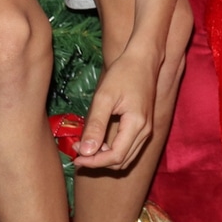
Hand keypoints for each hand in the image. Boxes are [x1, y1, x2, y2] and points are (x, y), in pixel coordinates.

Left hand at [75, 47, 157, 169]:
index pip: (115, 156)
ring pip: (126, 157)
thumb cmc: (123, 74)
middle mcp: (145, 131)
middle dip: (98, 162)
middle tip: (77, 152)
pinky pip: (129, 148)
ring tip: (86, 148)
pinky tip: (99, 141)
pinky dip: (113, 151)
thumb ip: (95, 125)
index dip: (93, 162)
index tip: (75, 157)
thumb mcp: (104, 97)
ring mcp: (147, 129)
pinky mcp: (144, 125)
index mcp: (136, 124)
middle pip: (121, 162)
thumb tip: (85, 152)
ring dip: (105, 158)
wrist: (143, 59)